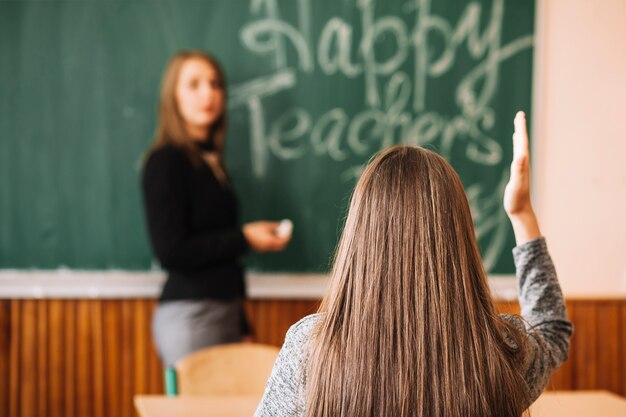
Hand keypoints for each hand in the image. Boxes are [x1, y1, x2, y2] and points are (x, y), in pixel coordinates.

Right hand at [242, 221, 289, 251]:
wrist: (241, 238)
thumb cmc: (253, 230)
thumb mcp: (265, 226)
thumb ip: (274, 226)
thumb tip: (281, 226)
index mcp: (270, 241)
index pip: (283, 241)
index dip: (287, 236)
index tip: (288, 231)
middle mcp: (269, 247)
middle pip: (281, 246)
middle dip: (283, 240)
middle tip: (284, 233)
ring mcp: (265, 249)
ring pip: (276, 247)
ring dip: (278, 241)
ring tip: (275, 232)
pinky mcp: (261, 250)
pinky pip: (270, 247)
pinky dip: (273, 242)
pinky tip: (269, 236)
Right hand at [503, 112, 540, 243]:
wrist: (521, 212)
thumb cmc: (516, 200)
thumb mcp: (516, 184)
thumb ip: (519, 170)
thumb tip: (521, 155)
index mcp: (523, 164)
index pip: (522, 142)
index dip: (520, 128)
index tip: (520, 115)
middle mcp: (524, 164)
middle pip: (522, 142)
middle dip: (520, 128)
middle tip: (519, 115)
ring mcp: (522, 169)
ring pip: (521, 149)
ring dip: (519, 138)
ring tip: (518, 128)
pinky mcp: (518, 174)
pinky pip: (518, 157)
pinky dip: (516, 150)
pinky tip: (516, 150)